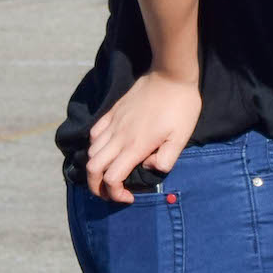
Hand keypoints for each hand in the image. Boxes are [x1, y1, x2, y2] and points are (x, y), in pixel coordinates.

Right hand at [82, 71, 201, 202]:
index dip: (116, 193)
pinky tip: (108, 150)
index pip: (112, 178)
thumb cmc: (181, 107)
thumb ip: (165, 159)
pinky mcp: (112, 112)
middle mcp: (119, 136)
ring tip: (110, 173)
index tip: (129, 197)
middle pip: (92, 168)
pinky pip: (94, 134)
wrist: (170, 75)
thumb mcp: (181, 138)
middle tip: (112, 193)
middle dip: (98, 187)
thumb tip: (148, 168)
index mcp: (135, 146)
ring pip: (91, 152)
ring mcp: (113, 122)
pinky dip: (95, 147)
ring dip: (96, 168)